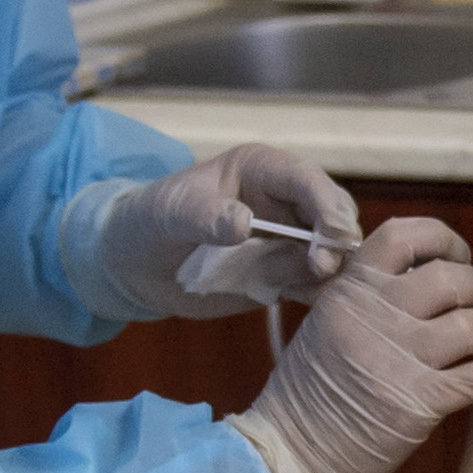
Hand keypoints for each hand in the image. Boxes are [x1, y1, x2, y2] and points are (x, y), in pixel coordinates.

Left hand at [67, 147, 361, 320]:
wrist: (136, 265)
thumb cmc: (150, 221)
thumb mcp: (171, 213)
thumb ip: (205, 216)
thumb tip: (245, 224)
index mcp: (262, 171)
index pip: (308, 181)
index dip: (326, 206)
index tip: (329, 239)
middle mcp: (285, 201)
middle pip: (335, 214)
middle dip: (336, 241)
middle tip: (319, 269)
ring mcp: (289, 239)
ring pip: (333, 251)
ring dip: (331, 271)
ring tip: (304, 288)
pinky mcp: (285, 273)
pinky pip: (316, 283)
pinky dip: (319, 293)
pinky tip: (302, 301)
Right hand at [229, 222, 472, 472]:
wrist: (290, 456)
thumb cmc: (310, 395)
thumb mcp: (328, 324)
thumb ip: (370, 295)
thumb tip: (430, 272)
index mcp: (348, 290)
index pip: (406, 235)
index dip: (445, 241)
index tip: (456, 259)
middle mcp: (373, 315)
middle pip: (453, 278)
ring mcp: (397, 358)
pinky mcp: (419, 403)